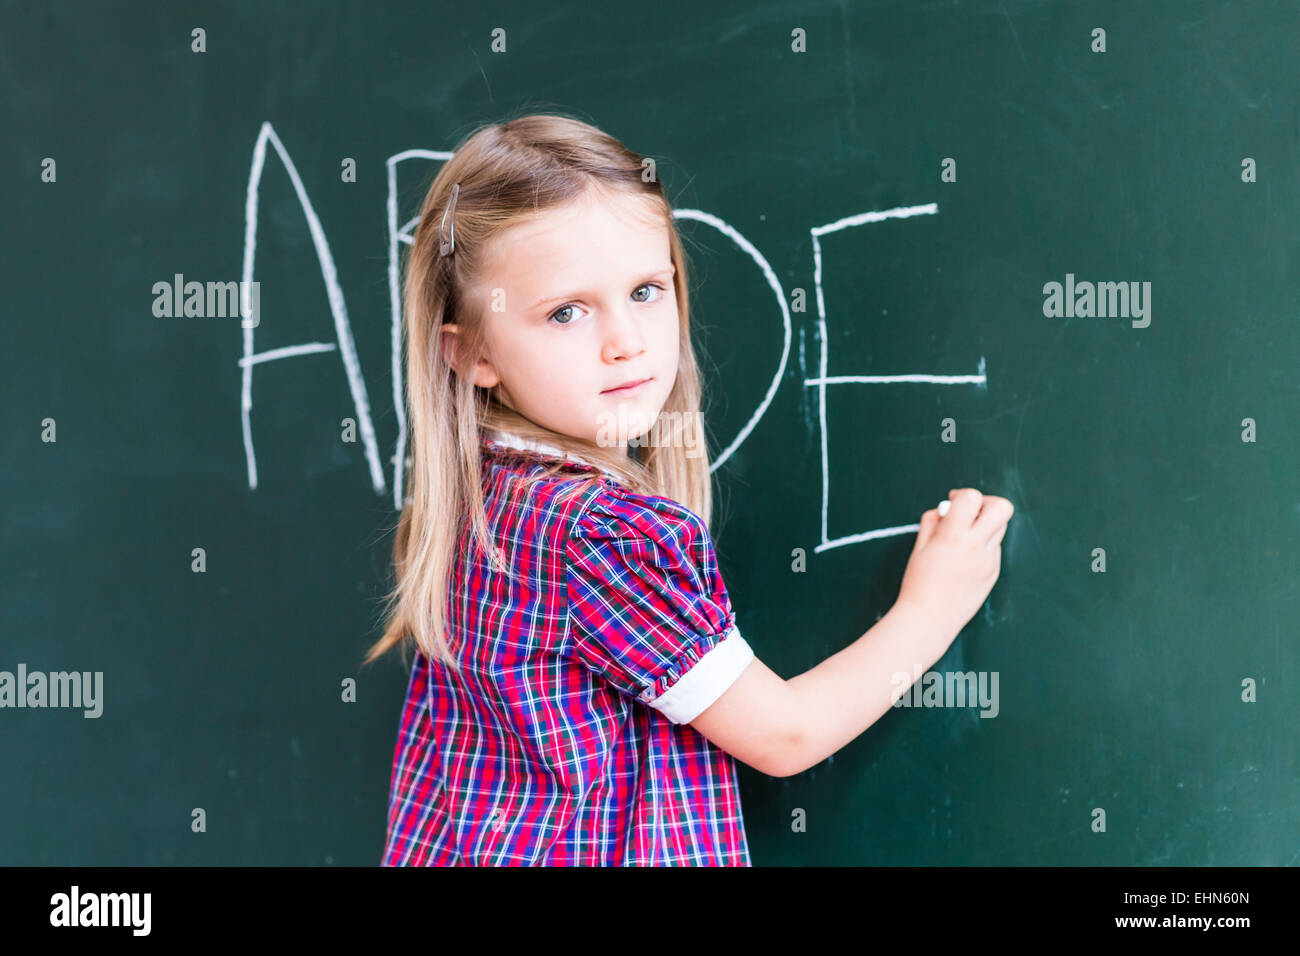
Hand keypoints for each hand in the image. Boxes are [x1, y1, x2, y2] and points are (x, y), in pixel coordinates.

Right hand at [894, 488, 1013, 654]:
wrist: (930, 618)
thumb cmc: (918, 583)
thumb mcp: (918, 546)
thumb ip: (933, 521)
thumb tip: (946, 509)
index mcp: (954, 536)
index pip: (972, 498)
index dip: (962, 495)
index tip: (952, 502)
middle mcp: (977, 546)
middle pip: (1002, 508)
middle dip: (987, 503)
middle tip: (971, 512)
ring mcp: (990, 560)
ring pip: (1000, 527)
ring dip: (985, 524)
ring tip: (965, 537)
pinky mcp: (994, 572)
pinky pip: (994, 548)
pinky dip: (983, 545)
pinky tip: (964, 560)